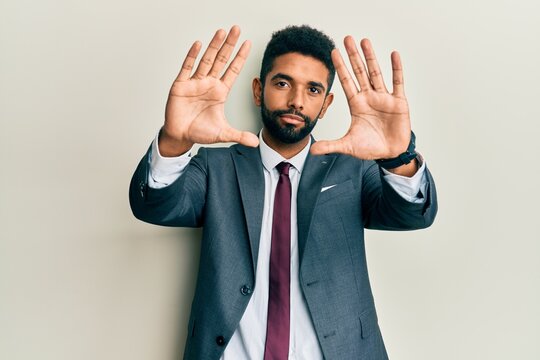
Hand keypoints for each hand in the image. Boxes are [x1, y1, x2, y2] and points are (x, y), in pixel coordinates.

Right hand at [160, 26, 258, 155]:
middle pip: (221, 60)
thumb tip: (255, 142)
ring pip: (206, 60)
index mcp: (220, 91)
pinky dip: (192, 56)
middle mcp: (209, 83)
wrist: (181, 136)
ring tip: (221, 32)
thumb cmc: (200, 131)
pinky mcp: (181, 85)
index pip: (233, 70)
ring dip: (214, 46)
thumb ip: (239, 136)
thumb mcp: (223, 133)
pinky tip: (199, 45)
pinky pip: (187, 68)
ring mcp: (195, 82)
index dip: (240, 57)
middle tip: (236, 29)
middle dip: (229, 45)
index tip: (248, 43)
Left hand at [310, 37, 410, 160]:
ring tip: (365, 41)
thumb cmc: (370, 147)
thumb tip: (311, 150)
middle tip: (347, 39)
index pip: (346, 81)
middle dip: (353, 56)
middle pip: (359, 72)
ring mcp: (384, 98)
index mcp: (356, 104)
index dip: (340, 67)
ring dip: (370, 57)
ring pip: (376, 73)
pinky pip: (397, 82)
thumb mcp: (348, 146)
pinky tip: (393, 54)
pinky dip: (396, 68)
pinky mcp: (398, 102)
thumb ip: (330, 145)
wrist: (390, 154)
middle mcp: (369, 97)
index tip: (333, 52)